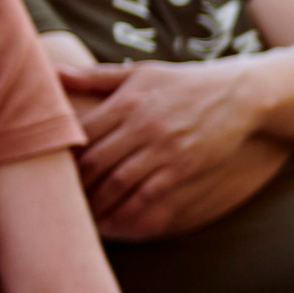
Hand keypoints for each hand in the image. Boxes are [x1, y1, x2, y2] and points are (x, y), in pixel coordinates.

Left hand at [59, 60, 264, 236]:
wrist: (240, 93)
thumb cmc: (186, 81)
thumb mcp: (142, 72)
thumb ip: (97, 76)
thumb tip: (54, 75)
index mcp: (128, 100)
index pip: (81, 132)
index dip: (62, 155)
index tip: (52, 170)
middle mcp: (143, 124)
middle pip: (95, 161)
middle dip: (75, 184)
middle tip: (63, 199)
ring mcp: (166, 147)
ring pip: (118, 182)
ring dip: (97, 202)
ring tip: (84, 214)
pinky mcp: (185, 166)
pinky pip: (148, 194)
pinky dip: (127, 211)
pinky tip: (115, 220)